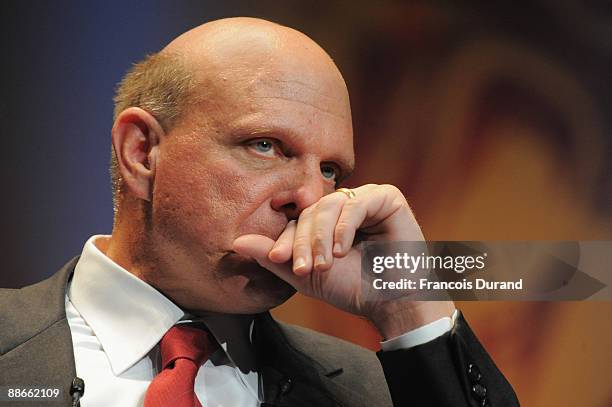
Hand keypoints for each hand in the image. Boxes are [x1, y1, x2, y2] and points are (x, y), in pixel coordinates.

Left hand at [232, 184, 454, 337]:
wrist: (391, 302)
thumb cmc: (352, 288)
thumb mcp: (306, 275)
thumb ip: (274, 258)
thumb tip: (237, 242)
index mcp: (326, 220)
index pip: (298, 220)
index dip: (286, 239)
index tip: (276, 259)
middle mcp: (344, 206)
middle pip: (312, 211)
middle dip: (303, 241)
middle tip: (303, 268)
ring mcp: (365, 199)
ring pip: (330, 205)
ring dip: (322, 237)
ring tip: (324, 264)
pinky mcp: (386, 198)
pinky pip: (357, 203)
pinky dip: (345, 227)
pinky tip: (343, 250)